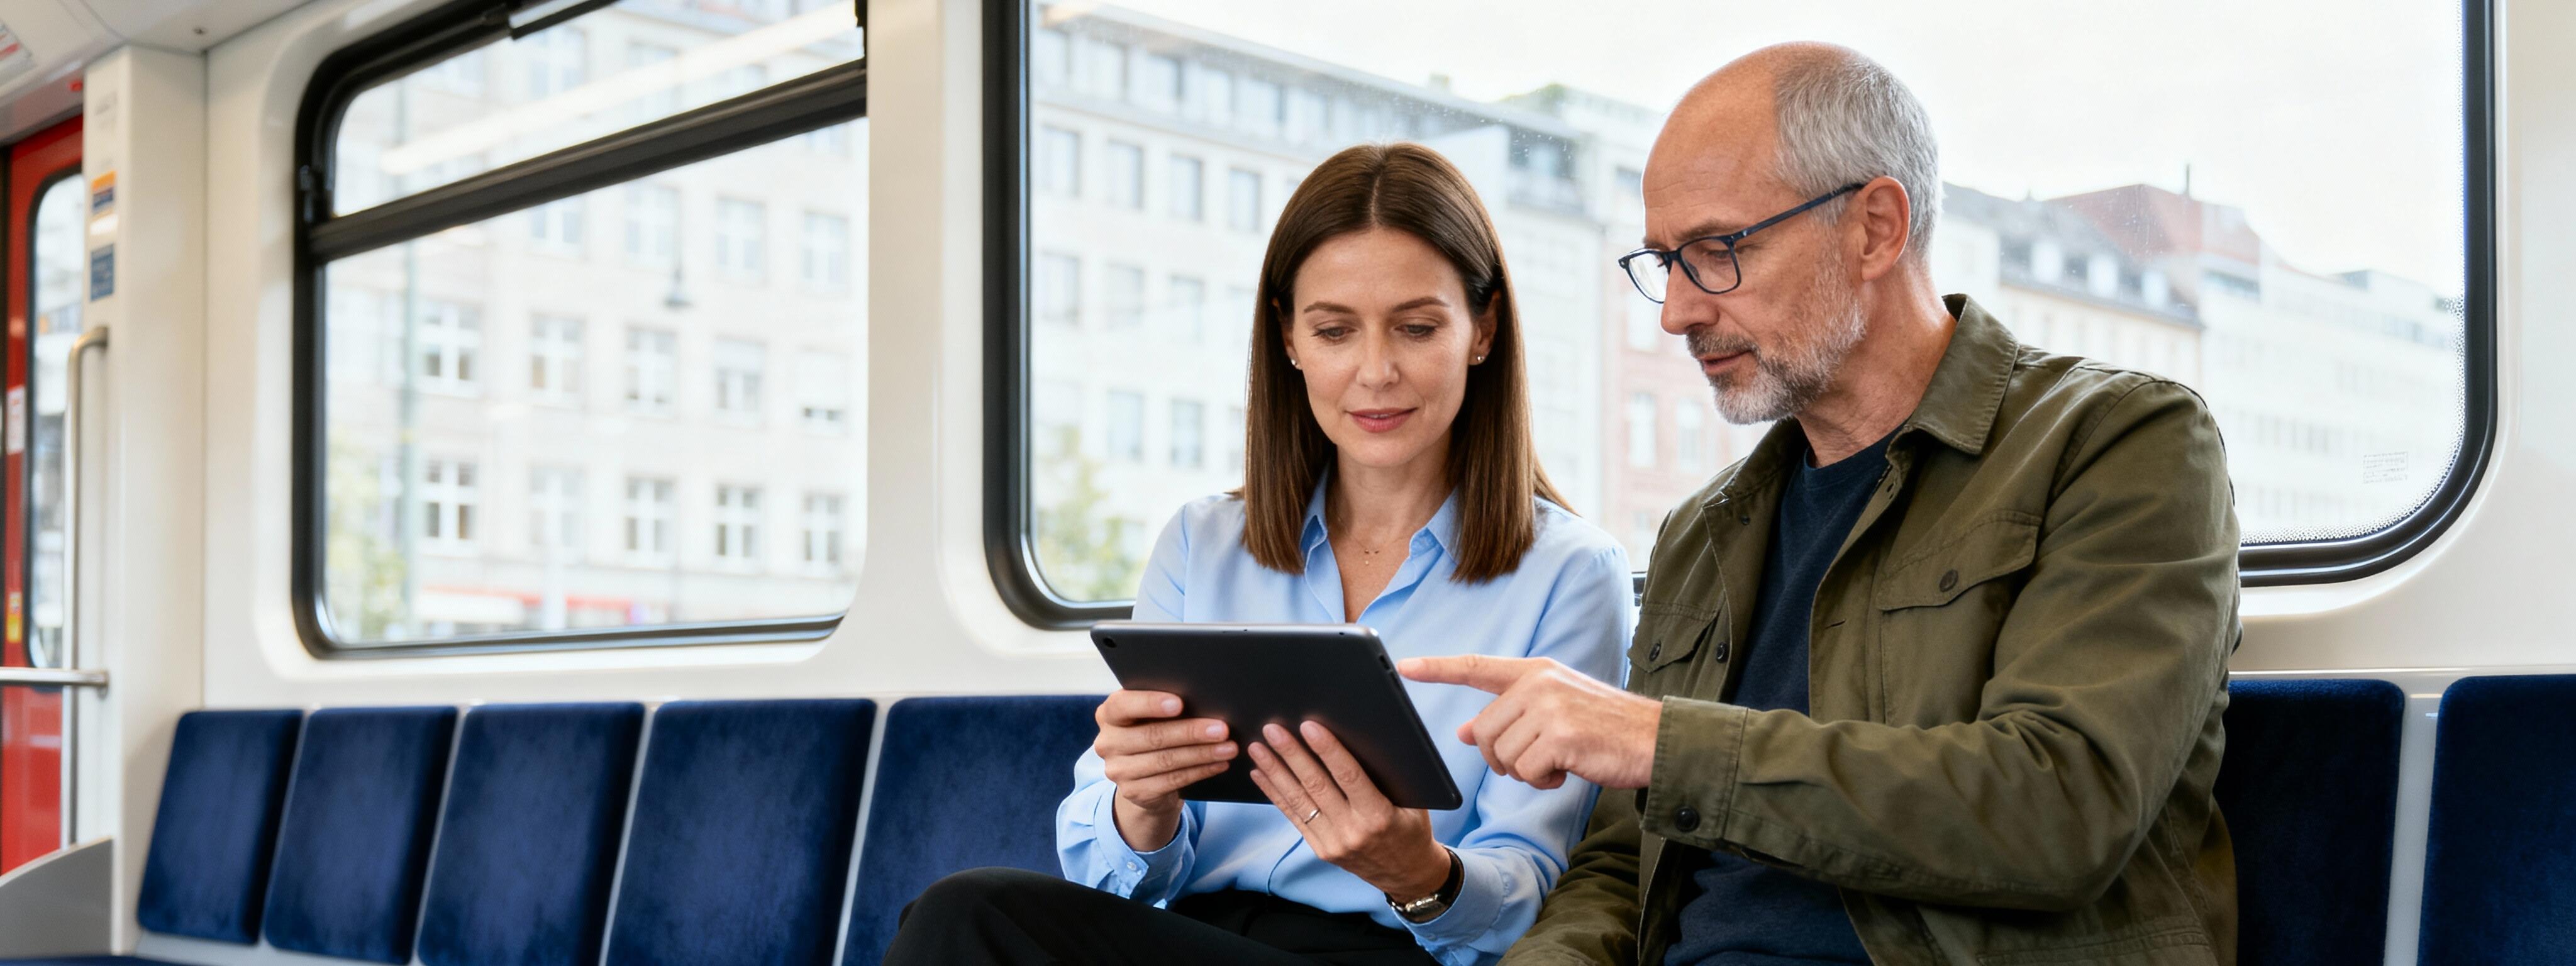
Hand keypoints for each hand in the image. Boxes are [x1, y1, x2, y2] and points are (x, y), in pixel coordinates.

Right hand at [1093, 690, 1236, 852]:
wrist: (1142, 776)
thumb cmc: (1152, 732)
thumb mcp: (1150, 716)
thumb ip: (1165, 706)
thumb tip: (1204, 698)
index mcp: (1109, 714)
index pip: (1122, 706)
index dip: (1150, 703)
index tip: (1180, 703)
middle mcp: (1107, 742)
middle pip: (1152, 735)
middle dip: (1191, 732)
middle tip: (1222, 729)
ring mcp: (1118, 770)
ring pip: (1165, 760)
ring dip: (1202, 754)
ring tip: (1229, 748)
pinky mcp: (1134, 792)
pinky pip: (1172, 781)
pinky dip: (1200, 771)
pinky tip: (1219, 764)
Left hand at [1247, 721, 1450, 900]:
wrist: (1407, 874)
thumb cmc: (1411, 828)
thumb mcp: (1413, 803)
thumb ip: (1387, 776)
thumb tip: (1358, 736)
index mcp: (1379, 816)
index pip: (1348, 776)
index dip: (1327, 750)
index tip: (1308, 726)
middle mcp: (1352, 831)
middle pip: (1316, 785)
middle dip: (1291, 754)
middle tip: (1272, 729)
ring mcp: (1333, 842)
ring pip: (1299, 801)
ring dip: (1275, 772)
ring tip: (1257, 748)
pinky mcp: (1320, 849)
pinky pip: (1294, 817)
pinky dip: (1275, 794)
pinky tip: (1260, 775)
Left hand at [1399, 655, 1661, 789]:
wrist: (1656, 740)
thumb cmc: (1606, 729)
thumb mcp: (1555, 712)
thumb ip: (1511, 715)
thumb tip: (1465, 732)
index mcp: (1536, 671)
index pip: (1477, 667)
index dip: (1437, 668)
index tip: (1404, 666)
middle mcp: (1538, 683)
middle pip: (1485, 730)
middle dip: (1503, 758)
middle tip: (1537, 761)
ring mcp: (1549, 707)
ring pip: (1503, 755)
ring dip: (1527, 772)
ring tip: (1559, 762)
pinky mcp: (1560, 735)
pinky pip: (1525, 771)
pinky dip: (1543, 781)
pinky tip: (1568, 770)